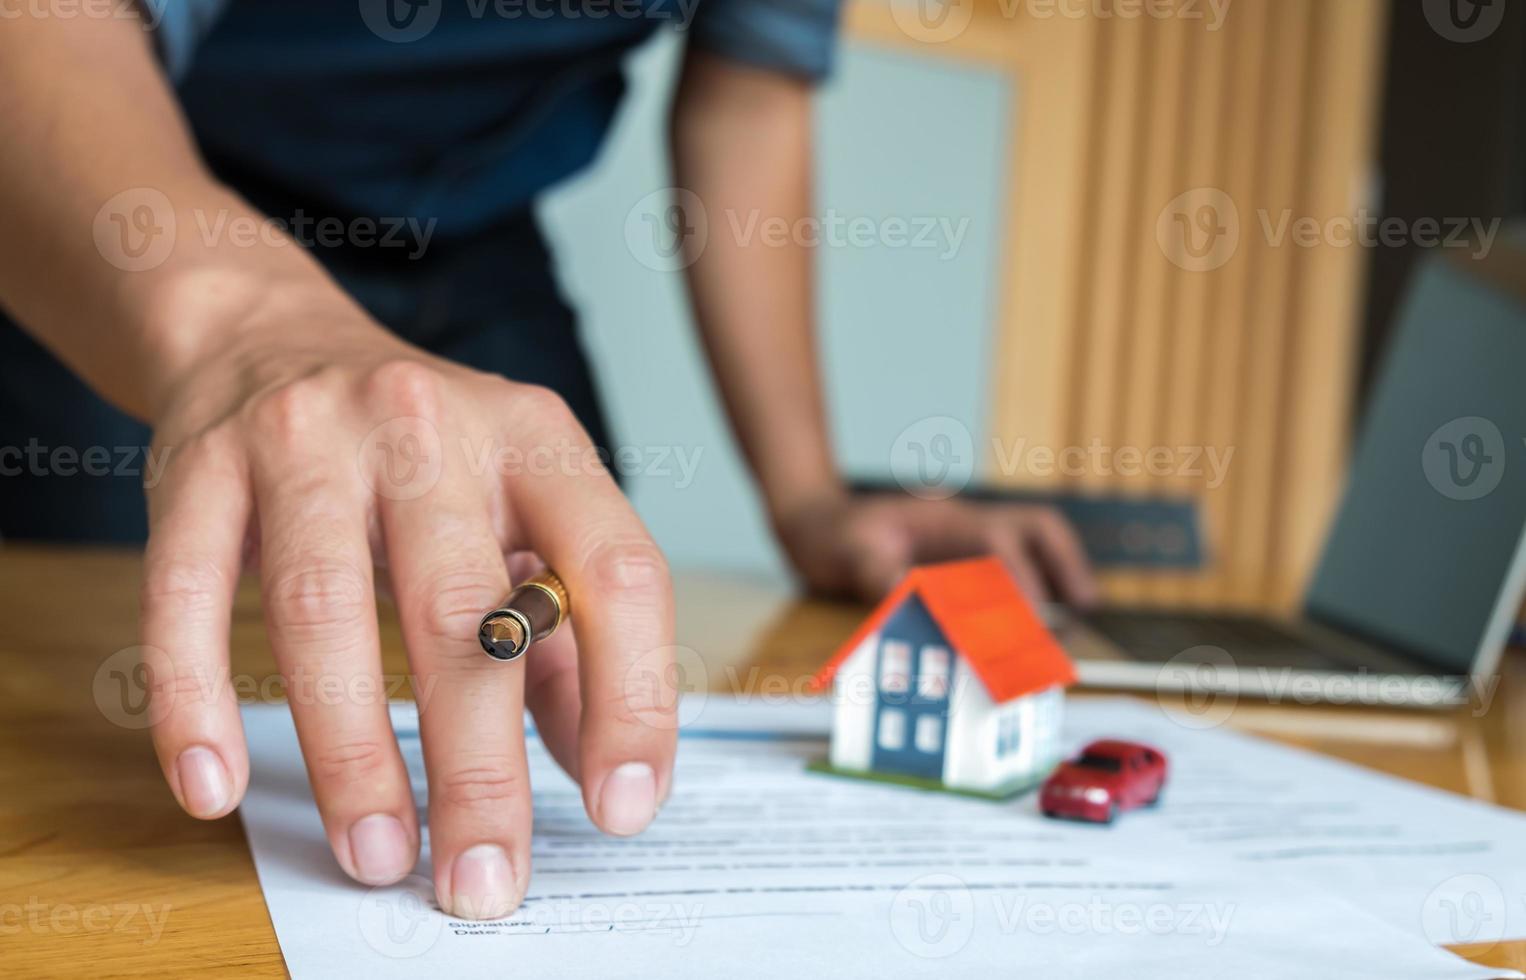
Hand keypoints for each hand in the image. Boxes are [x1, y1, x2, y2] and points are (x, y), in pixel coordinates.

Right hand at [137, 292, 675, 919]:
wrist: (272, 336)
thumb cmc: (424, 455)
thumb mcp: (519, 510)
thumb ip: (564, 638)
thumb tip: (597, 768)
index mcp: (537, 440)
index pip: (614, 570)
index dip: (632, 697)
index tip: (622, 808)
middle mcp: (429, 428)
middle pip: (461, 612)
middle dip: (477, 766)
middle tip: (483, 879)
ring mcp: (306, 441)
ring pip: (326, 612)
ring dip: (353, 753)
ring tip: (377, 855)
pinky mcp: (200, 469)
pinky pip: (187, 597)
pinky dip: (197, 700)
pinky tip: (216, 787)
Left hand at [774, 491, 1099, 606]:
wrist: (813, 523)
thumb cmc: (831, 535)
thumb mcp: (847, 553)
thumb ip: (876, 573)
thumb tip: (907, 597)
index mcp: (944, 520)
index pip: (998, 543)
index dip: (1019, 579)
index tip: (1030, 618)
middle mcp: (964, 525)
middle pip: (1034, 528)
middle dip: (1064, 562)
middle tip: (1085, 604)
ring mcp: (964, 540)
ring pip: (1029, 543)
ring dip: (1057, 572)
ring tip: (1078, 613)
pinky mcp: (959, 558)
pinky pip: (1007, 566)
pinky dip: (1030, 586)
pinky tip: (1034, 621)